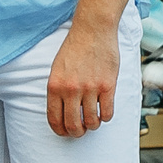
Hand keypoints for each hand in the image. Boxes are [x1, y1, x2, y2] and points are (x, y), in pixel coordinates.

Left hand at [45, 22, 119, 137]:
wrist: (92, 29)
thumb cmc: (74, 48)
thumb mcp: (56, 69)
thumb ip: (58, 91)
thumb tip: (62, 113)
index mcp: (55, 86)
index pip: (54, 120)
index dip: (60, 131)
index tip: (65, 132)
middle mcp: (71, 90)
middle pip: (73, 126)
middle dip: (77, 132)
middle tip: (81, 130)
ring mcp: (90, 88)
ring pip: (92, 122)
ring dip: (92, 125)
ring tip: (93, 120)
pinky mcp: (108, 86)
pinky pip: (107, 113)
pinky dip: (106, 117)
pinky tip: (104, 110)